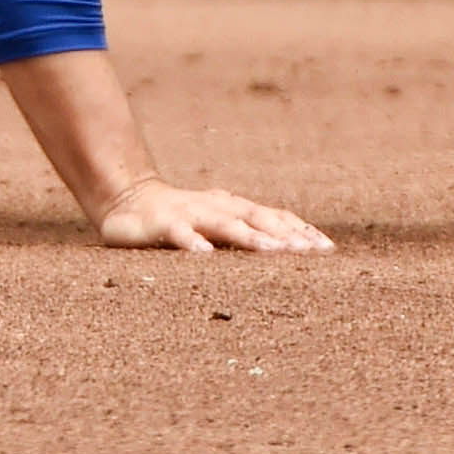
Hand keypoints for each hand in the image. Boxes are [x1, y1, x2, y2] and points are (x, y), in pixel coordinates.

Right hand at [95, 177, 333, 253]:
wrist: (125, 197)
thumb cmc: (179, 218)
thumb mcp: (216, 224)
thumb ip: (245, 235)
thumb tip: (290, 255)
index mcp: (234, 207)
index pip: (274, 216)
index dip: (301, 230)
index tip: (329, 249)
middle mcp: (217, 206)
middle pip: (258, 218)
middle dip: (286, 234)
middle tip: (313, 252)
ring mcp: (190, 213)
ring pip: (225, 224)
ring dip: (250, 237)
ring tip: (273, 250)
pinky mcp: (163, 223)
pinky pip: (179, 234)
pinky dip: (193, 243)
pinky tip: (205, 255)